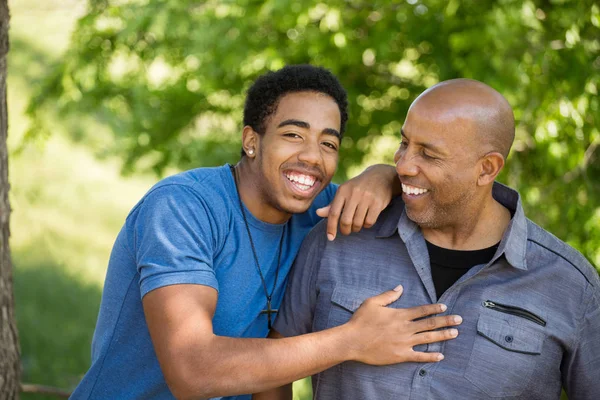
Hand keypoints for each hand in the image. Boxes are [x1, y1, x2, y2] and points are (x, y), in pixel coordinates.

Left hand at [316, 164, 398, 240]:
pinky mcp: (378, 202)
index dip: (331, 227)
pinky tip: (366, 220)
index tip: (330, 238)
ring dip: (356, 228)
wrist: (380, 176)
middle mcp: (354, 193)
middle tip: (347, 231)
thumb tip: (317, 213)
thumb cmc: (358, 187)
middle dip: (345, 230)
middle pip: (345, 221)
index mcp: (343, 190)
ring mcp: (367, 197)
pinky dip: (366, 225)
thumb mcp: (344, 192)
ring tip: (357, 225)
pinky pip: (369, 222)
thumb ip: (332, 205)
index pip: (333, 213)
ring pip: (358, 223)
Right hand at [343, 285, 461, 364]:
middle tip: (459, 320)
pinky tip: (441, 356)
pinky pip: (419, 356)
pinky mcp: (401, 355)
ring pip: (429, 338)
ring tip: (455, 333)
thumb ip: (389, 295)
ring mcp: (404, 343)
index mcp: (400, 315)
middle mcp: (405, 328)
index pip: (422, 310)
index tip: (445, 307)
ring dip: (443, 335)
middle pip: (430, 324)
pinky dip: (431, 356)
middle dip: (446, 321)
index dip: (435, 308)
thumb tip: (400, 287)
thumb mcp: (372, 303)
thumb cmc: (360, 321)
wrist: (352, 341)